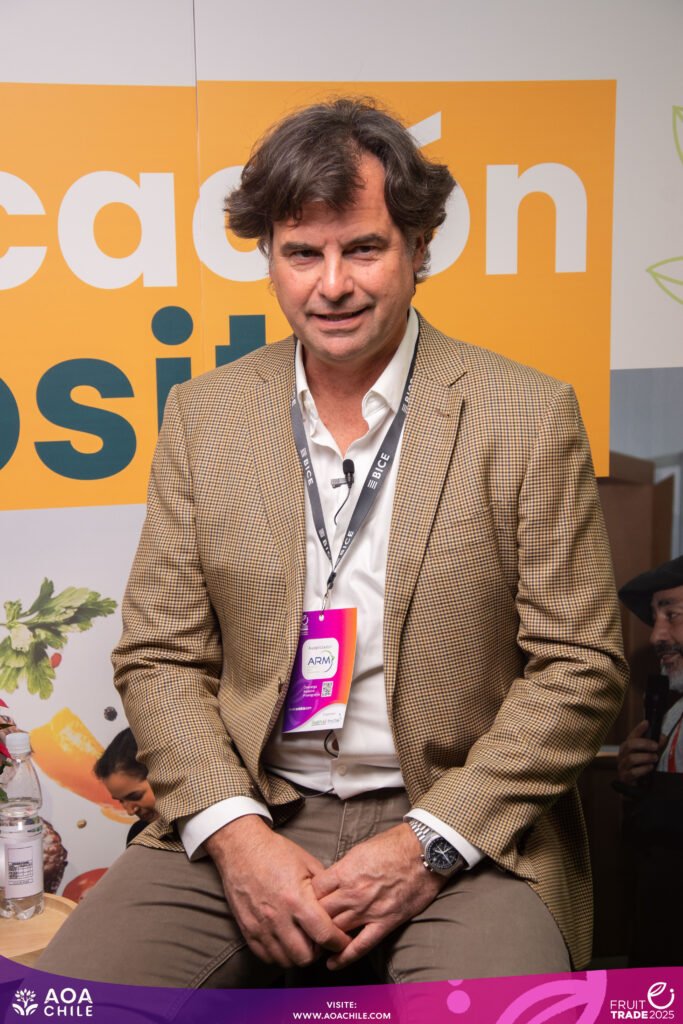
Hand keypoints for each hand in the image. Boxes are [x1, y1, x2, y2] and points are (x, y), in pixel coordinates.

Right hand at [205, 815, 349, 967]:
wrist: (241, 848)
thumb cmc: (275, 852)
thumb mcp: (307, 863)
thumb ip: (324, 887)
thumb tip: (338, 905)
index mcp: (296, 899)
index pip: (324, 935)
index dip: (339, 942)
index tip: (343, 940)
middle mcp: (277, 917)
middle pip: (305, 957)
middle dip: (318, 952)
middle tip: (321, 940)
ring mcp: (260, 926)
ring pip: (285, 961)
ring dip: (298, 955)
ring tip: (303, 940)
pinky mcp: (247, 930)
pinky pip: (266, 956)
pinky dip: (279, 954)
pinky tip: (285, 941)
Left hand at [312, 823, 444, 969]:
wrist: (424, 851)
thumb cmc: (394, 845)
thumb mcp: (360, 849)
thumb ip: (343, 868)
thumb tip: (331, 881)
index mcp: (345, 871)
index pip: (314, 890)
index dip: (306, 897)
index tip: (305, 902)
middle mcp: (353, 893)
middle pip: (320, 913)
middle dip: (310, 919)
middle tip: (304, 925)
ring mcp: (368, 910)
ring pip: (335, 930)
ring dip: (324, 938)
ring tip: (315, 943)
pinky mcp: (385, 922)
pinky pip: (361, 945)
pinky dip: (345, 957)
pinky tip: (332, 964)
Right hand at [617, 719, 661, 783]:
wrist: (633, 787)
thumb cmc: (639, 768)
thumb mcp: (647, 755)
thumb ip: (654, 746)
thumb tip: (662, 737)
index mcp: (627, 747)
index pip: (632, 735)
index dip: (639, 729)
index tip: (647, 723)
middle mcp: (622, 755)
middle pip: (629, 745)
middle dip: (644, 744)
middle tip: (655, 746)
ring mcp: (622, 766)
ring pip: (631, 758)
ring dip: (645, 757)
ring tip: (654, 758)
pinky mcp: (624, 777)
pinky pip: (633, 772)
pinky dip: (643, 769)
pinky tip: (650, 768)